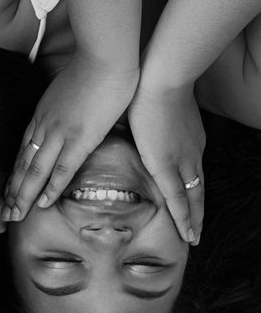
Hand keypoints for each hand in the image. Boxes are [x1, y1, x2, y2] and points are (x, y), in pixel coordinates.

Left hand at [4, 58, 137, 220]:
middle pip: (22, 164)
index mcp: (41, 116)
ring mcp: (59, 133)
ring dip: (23, 195)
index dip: (14, 174)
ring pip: (34, 171)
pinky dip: (50, 188)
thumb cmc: (92, 70)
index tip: (7, 191)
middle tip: (4, 213)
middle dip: (12, 191)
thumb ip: (62, 109)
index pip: (22, 151)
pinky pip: (61, 169)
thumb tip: (66, 118)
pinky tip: (42, 203)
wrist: (104, 56)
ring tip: (15, 215)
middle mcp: (43, 127)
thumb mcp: (66, 92)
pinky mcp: (79, 138)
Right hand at [128, 83, 203, 243]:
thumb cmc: (148, 81)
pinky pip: (179, 198)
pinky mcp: (167, 164)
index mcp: (185, 139)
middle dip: (197, 210)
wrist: (159, 74)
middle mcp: (189, 152)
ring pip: (192, 197)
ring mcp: (181, 159)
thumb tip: (115, 122)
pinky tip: (187, 234)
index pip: (189, 169)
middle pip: (197, 188)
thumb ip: (134, 121)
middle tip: (196, 231)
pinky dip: (184, 218)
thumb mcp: (144, 106)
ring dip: (193, 219)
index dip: (189, 188)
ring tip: (192, 238)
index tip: (188, 201)